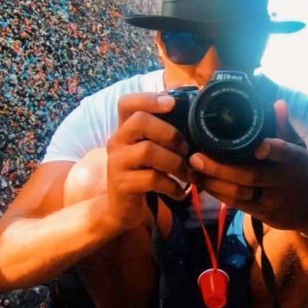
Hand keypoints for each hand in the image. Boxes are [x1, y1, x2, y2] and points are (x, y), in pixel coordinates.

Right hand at [106, 93, 189, 231]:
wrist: (121, 209)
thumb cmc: (143, 175)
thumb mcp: (150, 151)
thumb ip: (162, 133)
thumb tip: (191, 111)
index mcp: (124, 129)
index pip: (127, 103)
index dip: (149, 98)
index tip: (172, 103)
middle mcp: (116, 141)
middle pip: (140, 121)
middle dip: (169, 133)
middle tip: (185, 149)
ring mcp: (116, 163)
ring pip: (148, 151)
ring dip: (175, 162)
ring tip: (186, 174)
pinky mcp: (122, 184)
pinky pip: (152, 179)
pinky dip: (172, 185)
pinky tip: (179, 192)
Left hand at [188, 99, 307, 234]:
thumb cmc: (300, 173)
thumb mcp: (299, 149)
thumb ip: (285, 128)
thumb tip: (277, 103)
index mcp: (293, 159)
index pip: (284, 151)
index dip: (272, 148)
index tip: (259, 146)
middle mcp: (282, 179)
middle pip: (250, 175)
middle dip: (220, 167)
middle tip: (195, 157)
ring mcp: (272, 199)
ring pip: (240, 192)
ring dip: (213, 183)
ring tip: (191, 171)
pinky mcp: (263, 214)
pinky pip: (237, 204)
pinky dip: (218, 194)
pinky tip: (200, 183)